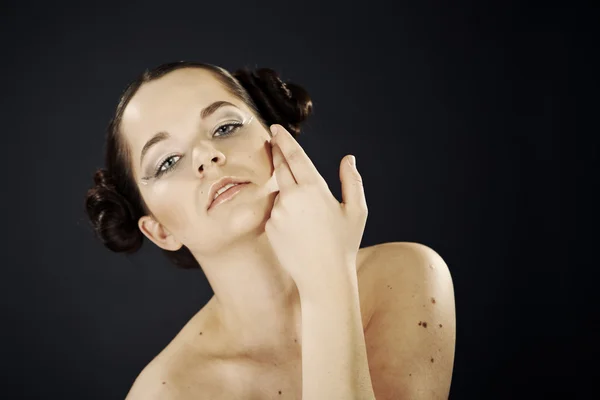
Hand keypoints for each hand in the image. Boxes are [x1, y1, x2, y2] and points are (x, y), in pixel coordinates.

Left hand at [265, 124, 367, 297]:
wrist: (323, 277)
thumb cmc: (343, 244)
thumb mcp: (356, 211)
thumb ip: (352, 181)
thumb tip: (348, 159)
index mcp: (313, 188)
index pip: (293, 156)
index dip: (283, 140)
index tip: (275, 129)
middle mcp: (291, 197)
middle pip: (279, 167)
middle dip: (275, 153)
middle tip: (272, 141)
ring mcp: (277, 212)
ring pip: (278, 192)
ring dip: (285, 189)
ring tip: (302, 207)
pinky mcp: (269, 227)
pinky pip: (274, 212)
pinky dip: (282, 211)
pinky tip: (297, 227)